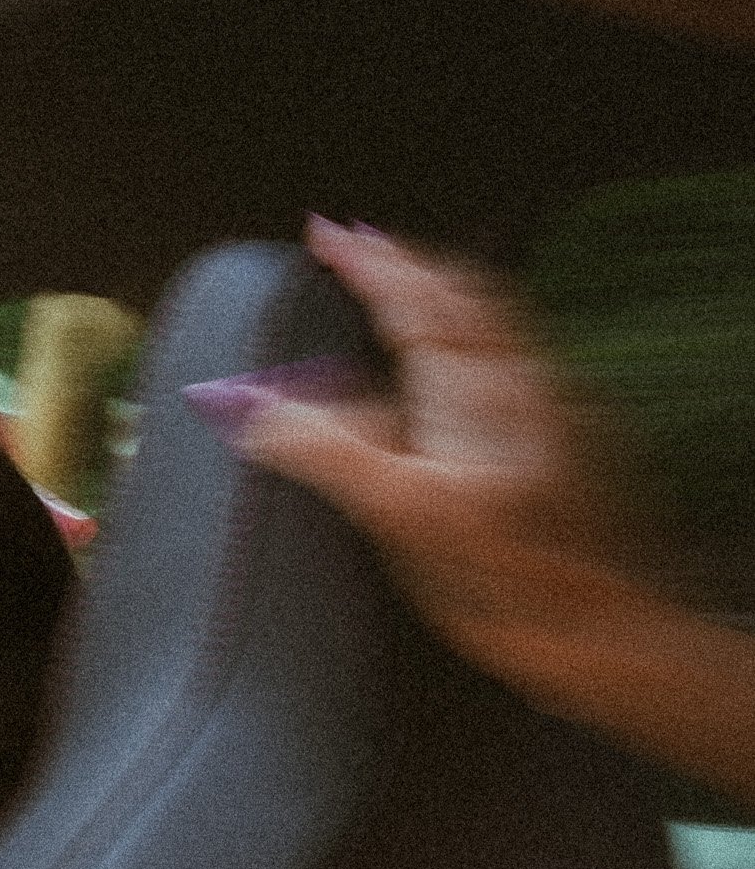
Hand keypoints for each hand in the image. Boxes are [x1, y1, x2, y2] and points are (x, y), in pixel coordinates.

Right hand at [194, 219, 615, 686]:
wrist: (608, 633)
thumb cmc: (512, 588)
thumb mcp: (401, 518)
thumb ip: (331, 453)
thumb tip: (260, 415)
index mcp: (474, 395)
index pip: (414, 303)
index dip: (367, 263)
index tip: (326, 236)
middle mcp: (521, 387)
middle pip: (463, 295)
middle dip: (406, 263)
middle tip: (358, 246)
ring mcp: (553, 410)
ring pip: (496, 321)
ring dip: (444, 291)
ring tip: (405, 283)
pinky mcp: (571, 440)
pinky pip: (516, 356)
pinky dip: (474, 332)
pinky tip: (461, 364)